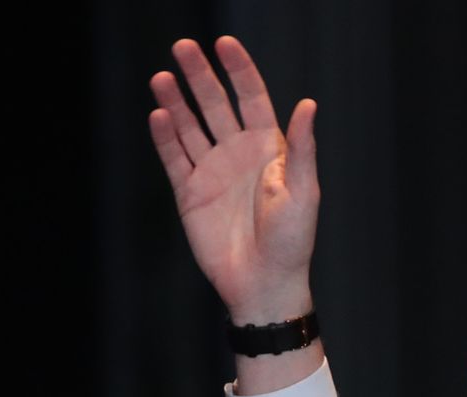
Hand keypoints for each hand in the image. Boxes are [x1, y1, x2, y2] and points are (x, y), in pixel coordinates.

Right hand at [148, 37, 317, 324]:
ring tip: (161, 77)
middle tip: (182, 47)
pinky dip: (165, 137)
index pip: (252, 98)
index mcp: (269, 149)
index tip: (224, 44)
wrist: (264, 283)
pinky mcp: (190, 193)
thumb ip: (301, 148)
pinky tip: (158, 115)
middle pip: (215, 104)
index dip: (239, 70)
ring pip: (190, 126)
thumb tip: (308, 104)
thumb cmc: (292, 241)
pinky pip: (174, 158)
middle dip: (200, 76)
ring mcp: (212, 171)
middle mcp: (238, 154)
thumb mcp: (303, 192)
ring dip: (176, 101)